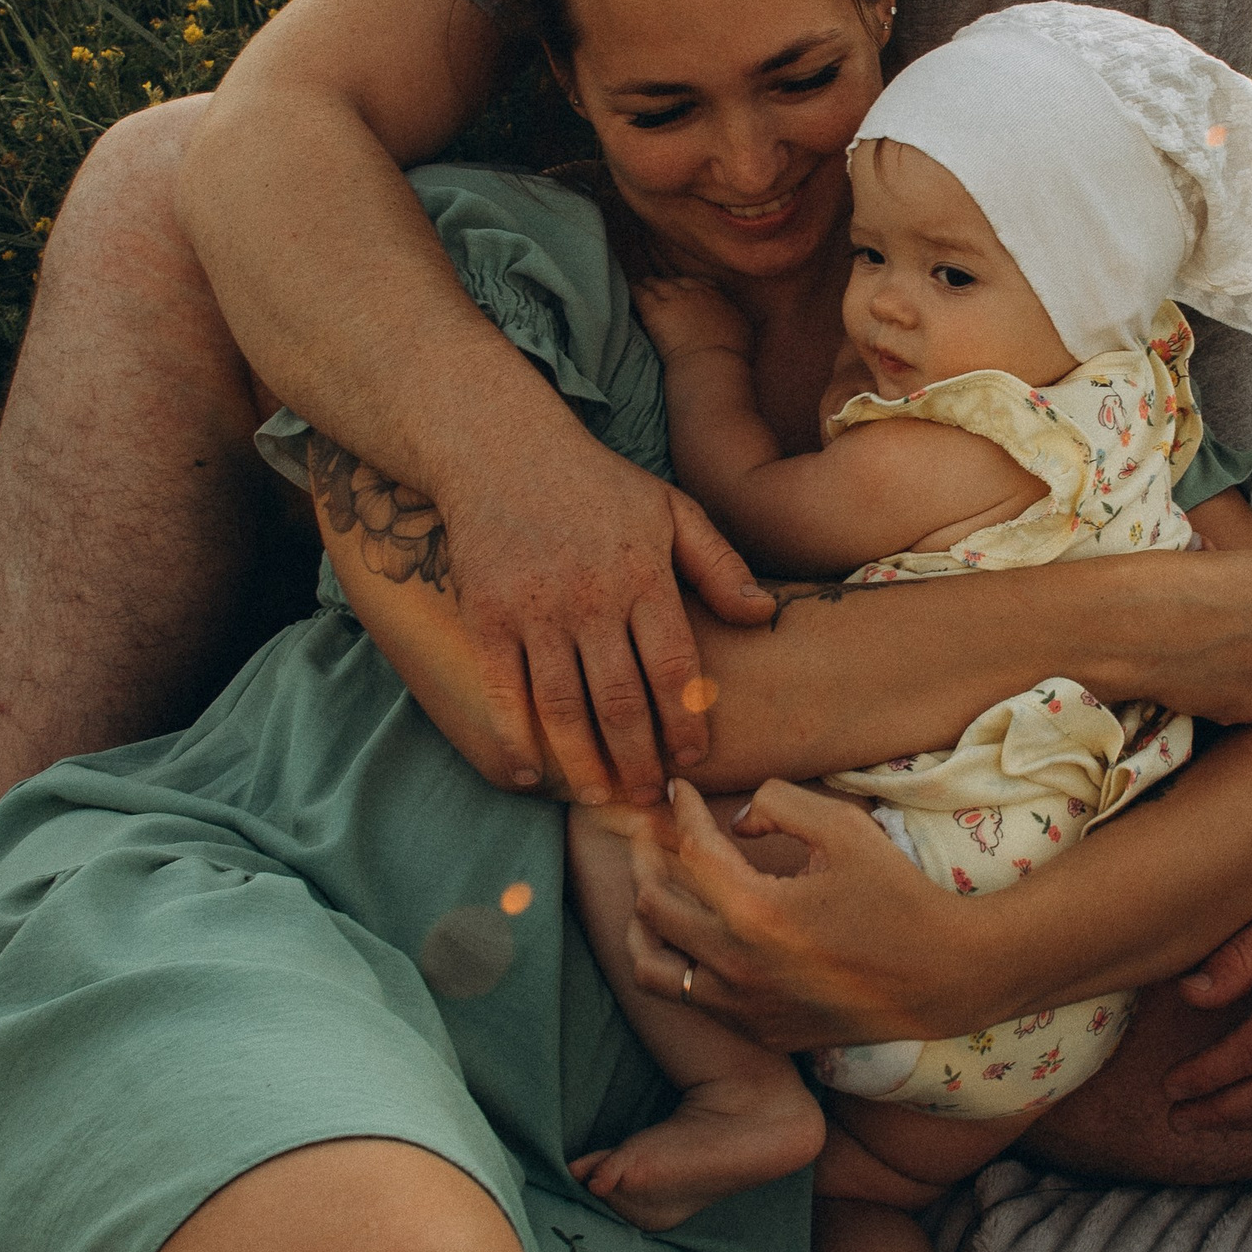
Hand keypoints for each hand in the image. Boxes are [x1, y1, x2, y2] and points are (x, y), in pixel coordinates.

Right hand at [443, 429, 775, 803]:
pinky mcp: (487, 617)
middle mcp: (591, 599)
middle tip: (651, 801)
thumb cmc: (598, 485)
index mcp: (643, 574)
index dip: (685, 722)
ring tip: (604, 798)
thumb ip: (719, 564)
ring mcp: (534, 611)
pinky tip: (533, 774)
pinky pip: (502, 692)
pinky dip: (516, 739)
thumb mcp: (672, 508)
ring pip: (563, 707)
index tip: (693, 761)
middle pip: (619, 700)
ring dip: (584, 763)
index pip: (674, 666)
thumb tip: (763, 615)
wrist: (504, 450)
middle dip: (639, 760)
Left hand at [625, 776, 987, 1047]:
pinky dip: (680, 961)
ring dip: (647, 921)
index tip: (678, 789)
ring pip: (653, 966)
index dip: (680, 811)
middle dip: (647, 858)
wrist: (941, 976)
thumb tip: (737, 823)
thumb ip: (778, 803)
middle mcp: (737, 966)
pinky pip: (691, 997)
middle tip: (654, 833)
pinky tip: (698, 933)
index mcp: (756, 912)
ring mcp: (744, 1007)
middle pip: (653, 906)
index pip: (690, 852)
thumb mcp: (843, 827)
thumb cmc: (896, 894)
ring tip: (656, 888)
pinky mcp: (757, 1030)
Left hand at [630, 272, 754, 363]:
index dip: (691, 287)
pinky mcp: (654, 309)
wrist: (712, 363)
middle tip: (660, 289)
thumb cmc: (731, 355)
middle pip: (677, 281)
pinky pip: (639, 292)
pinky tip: (628, 289)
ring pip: (656, 284)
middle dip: (669, 284)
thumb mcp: (744, 332)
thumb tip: (737, 322)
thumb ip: (736, 320)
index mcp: (717, 297)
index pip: (701, 283)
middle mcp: (695, 291)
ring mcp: (673, 298)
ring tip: (641, 285)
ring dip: (648, 285)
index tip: (686, 292)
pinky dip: (633, 290)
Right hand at [1080, 540, 1251, 723]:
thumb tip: (1212, 554)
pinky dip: (1233, 697)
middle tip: (1218, 639)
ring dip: (1250, 670)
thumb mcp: (1205, 554)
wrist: (1137, 626)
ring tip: (1207, 662)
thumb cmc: (1163, 580)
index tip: (1226, 607)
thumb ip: (1230, 566)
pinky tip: (1202, 682)